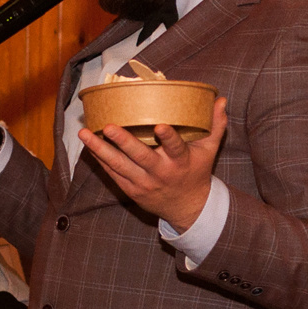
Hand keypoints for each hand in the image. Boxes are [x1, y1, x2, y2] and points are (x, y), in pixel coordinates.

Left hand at [79, 97, 229, 232]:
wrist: (186, 208)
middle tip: (110, 126)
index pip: (175, 148)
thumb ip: (215, 125)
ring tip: (85, 133)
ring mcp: (143, 183)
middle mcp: (161, 173)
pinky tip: (89, 145)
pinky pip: (113, 173)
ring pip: (119, 166)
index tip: (160, 126)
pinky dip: (100, 159)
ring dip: (101, 149)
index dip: (168, 138)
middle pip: (141, 157)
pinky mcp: (131, 189)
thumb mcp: (209, 151)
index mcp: (181, 162)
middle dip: (124, 142)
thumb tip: (221, 100)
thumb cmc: (196, 172)